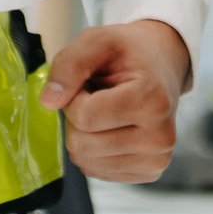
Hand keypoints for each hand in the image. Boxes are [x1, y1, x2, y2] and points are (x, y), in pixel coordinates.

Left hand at [39, 20, 189, 183]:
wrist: (163, 65)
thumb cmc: (130, 52)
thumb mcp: (98, 41)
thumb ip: (70, 65)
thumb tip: (48, 102)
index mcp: (152, 102)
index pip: (85, 118)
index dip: (74, 98)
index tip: (90, 83)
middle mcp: (159, 138)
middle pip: (82, 145)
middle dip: (77, 119)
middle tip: (96, 97)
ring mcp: (156, 160)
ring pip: (86, 161)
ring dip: (84, 135)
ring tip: (105, 111)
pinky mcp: (148, 173)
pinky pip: (96, 170)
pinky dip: (94, 150)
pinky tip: (112, 128)